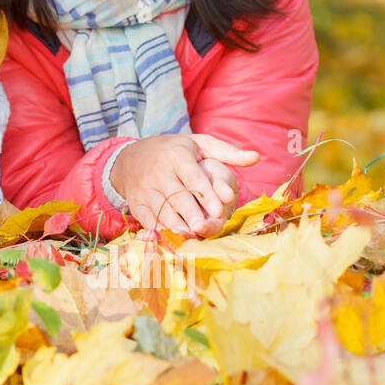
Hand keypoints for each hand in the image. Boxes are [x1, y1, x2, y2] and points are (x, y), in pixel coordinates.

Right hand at [110, 133, 257, 238]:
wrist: (129, 158)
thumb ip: (227, 152)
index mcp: (176, 157)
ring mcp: (145, 190)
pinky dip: (161, 231)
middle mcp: (158, 173)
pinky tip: (174, 240)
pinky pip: (149, 220)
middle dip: (191, 215)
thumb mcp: (198, 144)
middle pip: (178, 198)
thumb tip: (256, 158)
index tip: (219, 210)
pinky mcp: (136, 204)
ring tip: (192, 237)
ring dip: (177, 227)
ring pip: (163, 211)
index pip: (193, 178)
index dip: (206, 195)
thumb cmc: (172, 151)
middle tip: (204, 228)